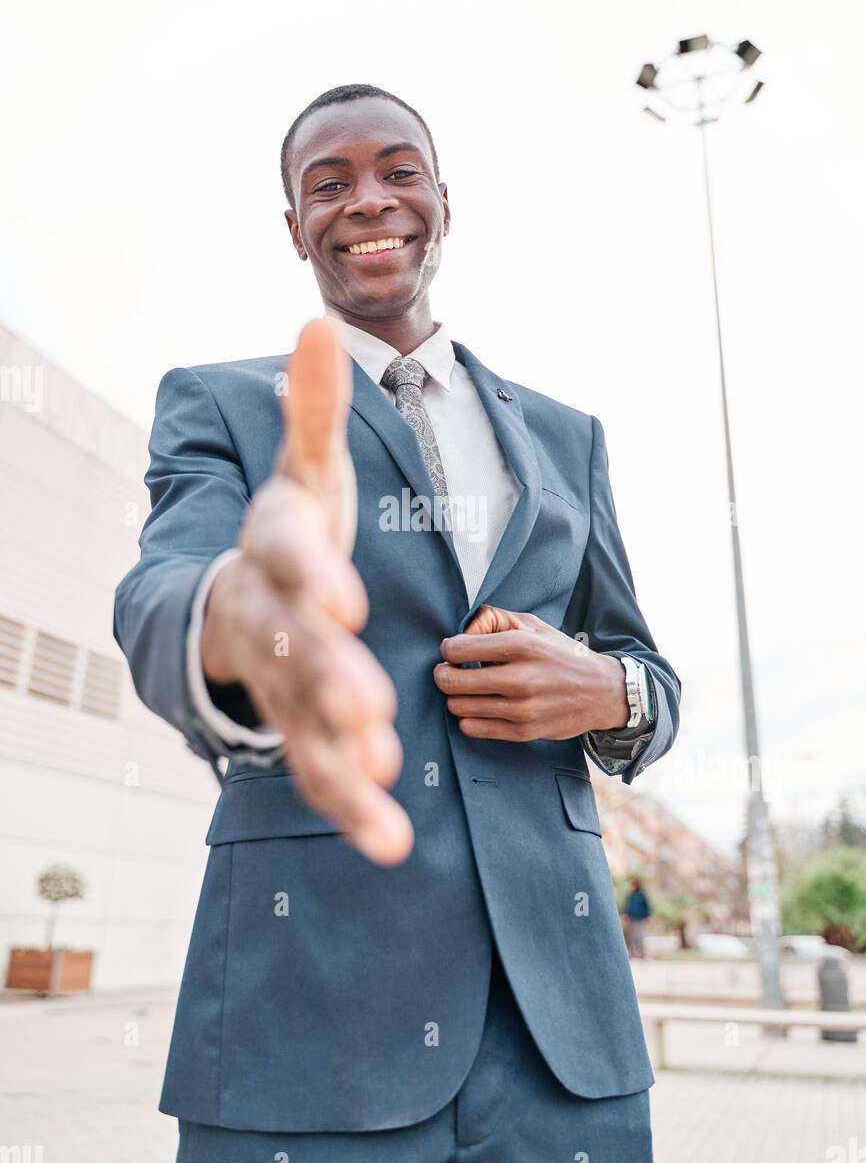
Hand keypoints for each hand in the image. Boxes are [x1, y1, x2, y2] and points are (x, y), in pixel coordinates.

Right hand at [201, 318, 411, 865]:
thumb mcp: (305, 472)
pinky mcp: (303, 730)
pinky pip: (321, 772)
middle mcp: (272, 620)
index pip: (285, 560)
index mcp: (276, 549)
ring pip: (303, 723)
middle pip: (295, 652)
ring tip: (384, 787)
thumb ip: (313, 412)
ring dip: (338, 756)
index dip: (310, 578)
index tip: (343, 595)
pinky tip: (392, 843)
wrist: (239, 601)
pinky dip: (353, 806)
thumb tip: (316, 320)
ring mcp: (284, 682)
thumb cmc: (292, 532)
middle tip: (367, 706)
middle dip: (329, 677)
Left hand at [433, 604, 628, 741]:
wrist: (602, 692)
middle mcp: (522, 678)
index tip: (454, 651)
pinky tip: (479, 707)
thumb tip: (461, 632)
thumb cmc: (561, 654)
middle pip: (452, 681)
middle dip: (443, 674)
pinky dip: (467, 718)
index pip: (457, 649)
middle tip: (449, 671)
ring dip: (455, 697)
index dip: (448, 649)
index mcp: (522, 645)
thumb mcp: (533, 625)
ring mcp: (522, 709)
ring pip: (458, 707)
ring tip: (467, 689)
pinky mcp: (523, 732)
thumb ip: (494, 619)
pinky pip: (472, 729)